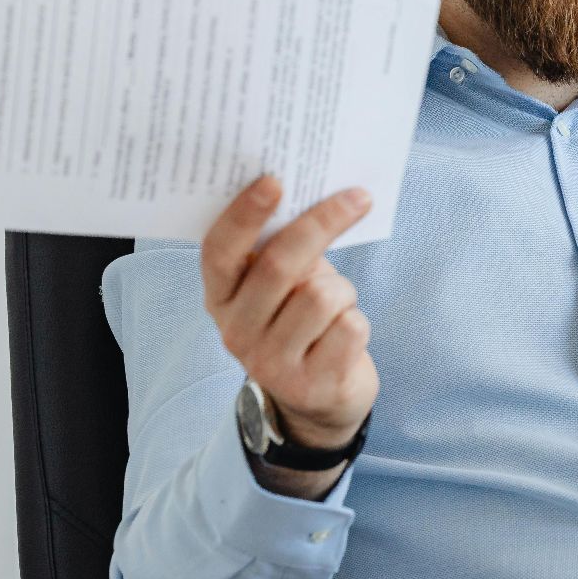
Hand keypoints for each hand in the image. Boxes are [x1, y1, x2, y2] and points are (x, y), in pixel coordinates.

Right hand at [201, 174, 378, 450]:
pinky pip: (350, 327)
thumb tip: (318, 192)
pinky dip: (357, 321)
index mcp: (219, 297)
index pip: (220, 251)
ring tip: (337, 305)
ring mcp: (270, 363)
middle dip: (323, 223)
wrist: (320, 398)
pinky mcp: (310, 385)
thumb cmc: (302, 319)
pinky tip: (343, 336)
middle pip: (279, 265)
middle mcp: (235, 331)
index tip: (274, 180)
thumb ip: (282, 248)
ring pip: (323, 295)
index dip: (244, 214)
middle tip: (358, 196)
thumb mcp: (283, 285)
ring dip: (344, 290)